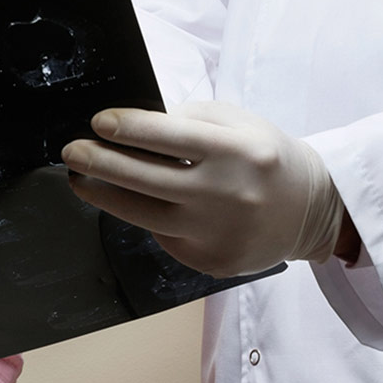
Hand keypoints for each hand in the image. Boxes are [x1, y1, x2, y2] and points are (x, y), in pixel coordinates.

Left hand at [60, 100, 343, 277]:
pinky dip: (145, 216)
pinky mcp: (211, 262)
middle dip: (99, 162)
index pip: (169, 136)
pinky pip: (163, 235)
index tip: (97, 122)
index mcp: (236, 151)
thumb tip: (134, 125)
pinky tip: (136, 201)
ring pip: (142, 215)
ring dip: (103, 195)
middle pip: (145, 179)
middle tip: (71, 151)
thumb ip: (190, 120)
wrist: (310, 211)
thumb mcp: (239, 123)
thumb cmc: (266, 156)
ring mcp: (217, 234)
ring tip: (80, 179)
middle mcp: (226, 195)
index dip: (127, 128)